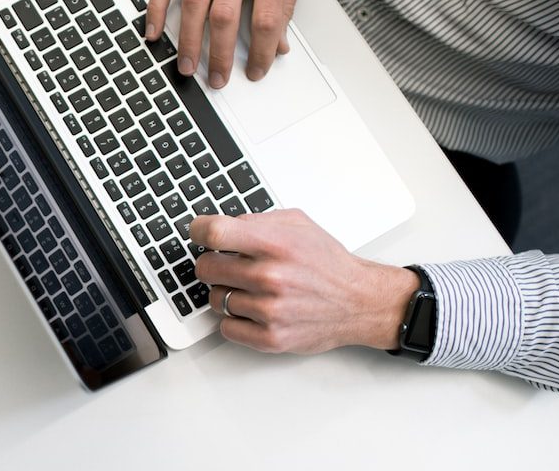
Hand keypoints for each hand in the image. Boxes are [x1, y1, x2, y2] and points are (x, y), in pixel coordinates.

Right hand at [148, 0, 309, 87]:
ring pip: (194, 2)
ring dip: (188, 39)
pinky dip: (156, 6)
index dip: (262, 51)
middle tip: (218, 79)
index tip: (257, 69)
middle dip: (220, 54)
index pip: (265, 18)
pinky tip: (153, 30)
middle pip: (224, 16)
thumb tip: (279, 43)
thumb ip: (286, 3)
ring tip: (187, 65)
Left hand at [190, 209, 417, 353]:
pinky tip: (252, 309)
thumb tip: (221, 225)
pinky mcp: (270, 338)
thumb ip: (257, 220)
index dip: (198, 231)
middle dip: (213, 264)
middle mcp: (271, 277)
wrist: (359, 302)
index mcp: (276, 244)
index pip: (214, 233)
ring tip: (250, 288)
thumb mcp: (298, 224)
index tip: (198, 233)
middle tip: (228, 265)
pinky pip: (226, 327)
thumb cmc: (328, 264)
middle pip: (206, 268)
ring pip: (215, 299)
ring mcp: (269, 310)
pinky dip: (234, 319)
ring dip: (227, 293)